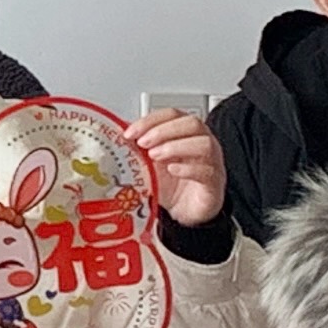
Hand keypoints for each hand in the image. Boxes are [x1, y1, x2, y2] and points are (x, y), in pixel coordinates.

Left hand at [126, 107, 227, 230]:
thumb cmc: (170, 184)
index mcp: (186, 133)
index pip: (173, 114)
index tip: (130, 132)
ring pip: (204, 144)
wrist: (184, 212)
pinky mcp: (213, 184)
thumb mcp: (147, 163)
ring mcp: (212, 163)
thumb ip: (136, 148)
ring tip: (154, 156)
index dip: (151, 120)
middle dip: (163, 130)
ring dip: (175, 147)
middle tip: (142, 143)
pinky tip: (172, 170)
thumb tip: (113, 137)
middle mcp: (202, 143)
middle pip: (192, 123)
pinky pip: (207, 171)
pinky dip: (187, 168)